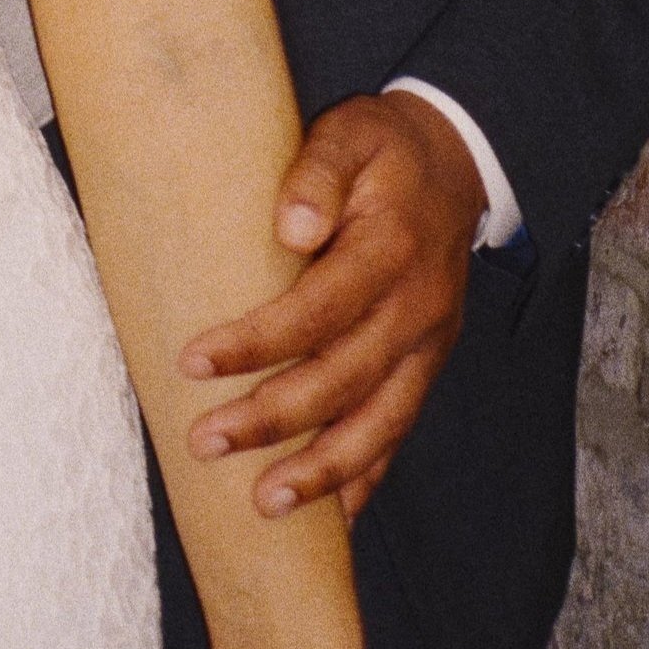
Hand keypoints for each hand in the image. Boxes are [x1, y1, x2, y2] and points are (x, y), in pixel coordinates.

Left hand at [180, 92, 484, 520]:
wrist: (455, 163)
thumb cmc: (383, 148)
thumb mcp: (351, 131)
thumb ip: (319, 171)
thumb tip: (292, 227)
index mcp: (391, 249)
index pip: (319, 309)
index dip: (258, 342)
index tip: (193, 362)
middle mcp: (417, 307)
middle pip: (344, 378)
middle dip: (273, 420)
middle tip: (204, 442)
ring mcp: (428, 344)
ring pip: (379, 422)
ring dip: (323, 470)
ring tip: (265, 503)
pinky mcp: (427, 365)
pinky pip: (399, 430)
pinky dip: (367, 475)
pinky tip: (334, 517)